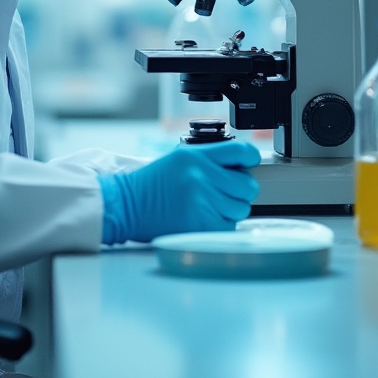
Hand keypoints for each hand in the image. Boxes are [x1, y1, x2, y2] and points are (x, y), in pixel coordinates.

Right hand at [98, 140, 260, 244]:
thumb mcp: (179, 160)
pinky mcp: (201, 224)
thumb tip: (241, 169)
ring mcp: (202, 200)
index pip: (241, 151)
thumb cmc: (151, 184)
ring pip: (241, 208)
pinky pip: (229, 226)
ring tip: (211, 207)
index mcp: (196, 156)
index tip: (250, 163)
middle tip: (225, 192)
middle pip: (247, 184)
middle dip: (240, 190)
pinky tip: (205, 219)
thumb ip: (209, 160)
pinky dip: (222, 225)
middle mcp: (201, 175)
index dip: (250, 158)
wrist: (127, 205)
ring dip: (231, 210)